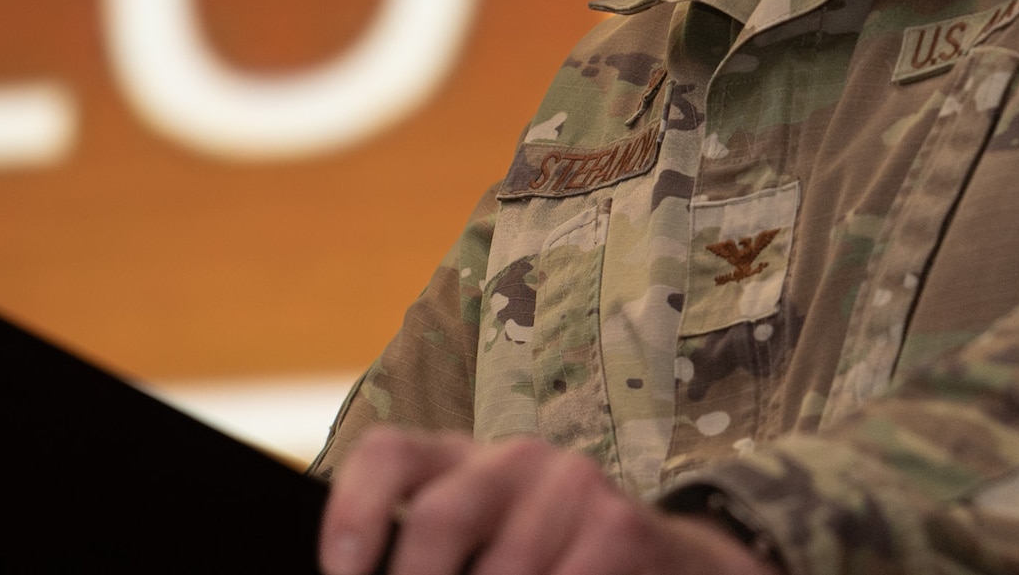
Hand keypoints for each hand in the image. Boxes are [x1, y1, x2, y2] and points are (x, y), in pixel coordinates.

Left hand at [319, 426, 776, 574]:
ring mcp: (570, 484)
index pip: (388, 455)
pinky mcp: (619, 526)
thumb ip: (431, 561)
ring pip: (503, 569)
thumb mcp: (482, 554)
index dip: (353, 514)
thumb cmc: (548, 567)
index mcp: (459, 461)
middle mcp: (512, 458)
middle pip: (438, 518)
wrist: (665, 569)